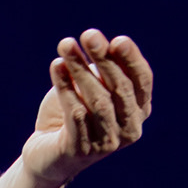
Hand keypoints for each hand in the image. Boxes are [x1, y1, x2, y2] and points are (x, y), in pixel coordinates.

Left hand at [22, 30, 152, 187]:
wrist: (45, 153)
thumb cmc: (72, 112)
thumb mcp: (89, 86)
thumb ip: (100, 69)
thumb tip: (102, 44)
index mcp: (138, 110)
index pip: (142, 81)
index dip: (131, 60)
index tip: (116, 40)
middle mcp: (130, 129)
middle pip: (121, 88)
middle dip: (105, 59)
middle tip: (89, 34)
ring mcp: (108, 143)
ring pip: (98, 101)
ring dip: (81, 69)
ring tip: (66, 45)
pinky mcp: (82, 151)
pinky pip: (76, 114)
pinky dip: (65, 87)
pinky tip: (56, 66)